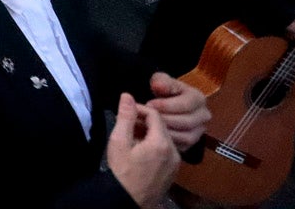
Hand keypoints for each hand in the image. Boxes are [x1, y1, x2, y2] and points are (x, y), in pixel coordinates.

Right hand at [107, 93, 179, 207]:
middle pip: (162, 126)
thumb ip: (125, 117)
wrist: (125, 200)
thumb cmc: (121, 171)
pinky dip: (155, 146)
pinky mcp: (173, 173)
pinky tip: (140, 150)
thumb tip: (127, 96)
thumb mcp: (119, 141)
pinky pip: (167, 152)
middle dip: (145, 121)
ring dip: (150, 133)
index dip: (140, 108)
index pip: (155, 114)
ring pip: (165, 139)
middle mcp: (174, 152)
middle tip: (128, 122)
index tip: (127, 110)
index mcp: (161, 143)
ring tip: (132, 136)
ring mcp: (175, 164)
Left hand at [145, 72, 209, 150]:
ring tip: (148, 126)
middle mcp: (203, 116)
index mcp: (198, 98)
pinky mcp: (191, 144)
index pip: (186, 104)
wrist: (164, 106)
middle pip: (187, 122)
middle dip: (165, 120)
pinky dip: (167, 143)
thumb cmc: (163, 91)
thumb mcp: (161, 81)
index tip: (150, 104)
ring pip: (186, 137)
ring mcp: (198, 131)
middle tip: (147, 117)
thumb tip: (160, 86)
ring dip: (166, 133)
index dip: (167, 105)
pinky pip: (181, 147)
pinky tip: (152, 136)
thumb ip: (161, 81)